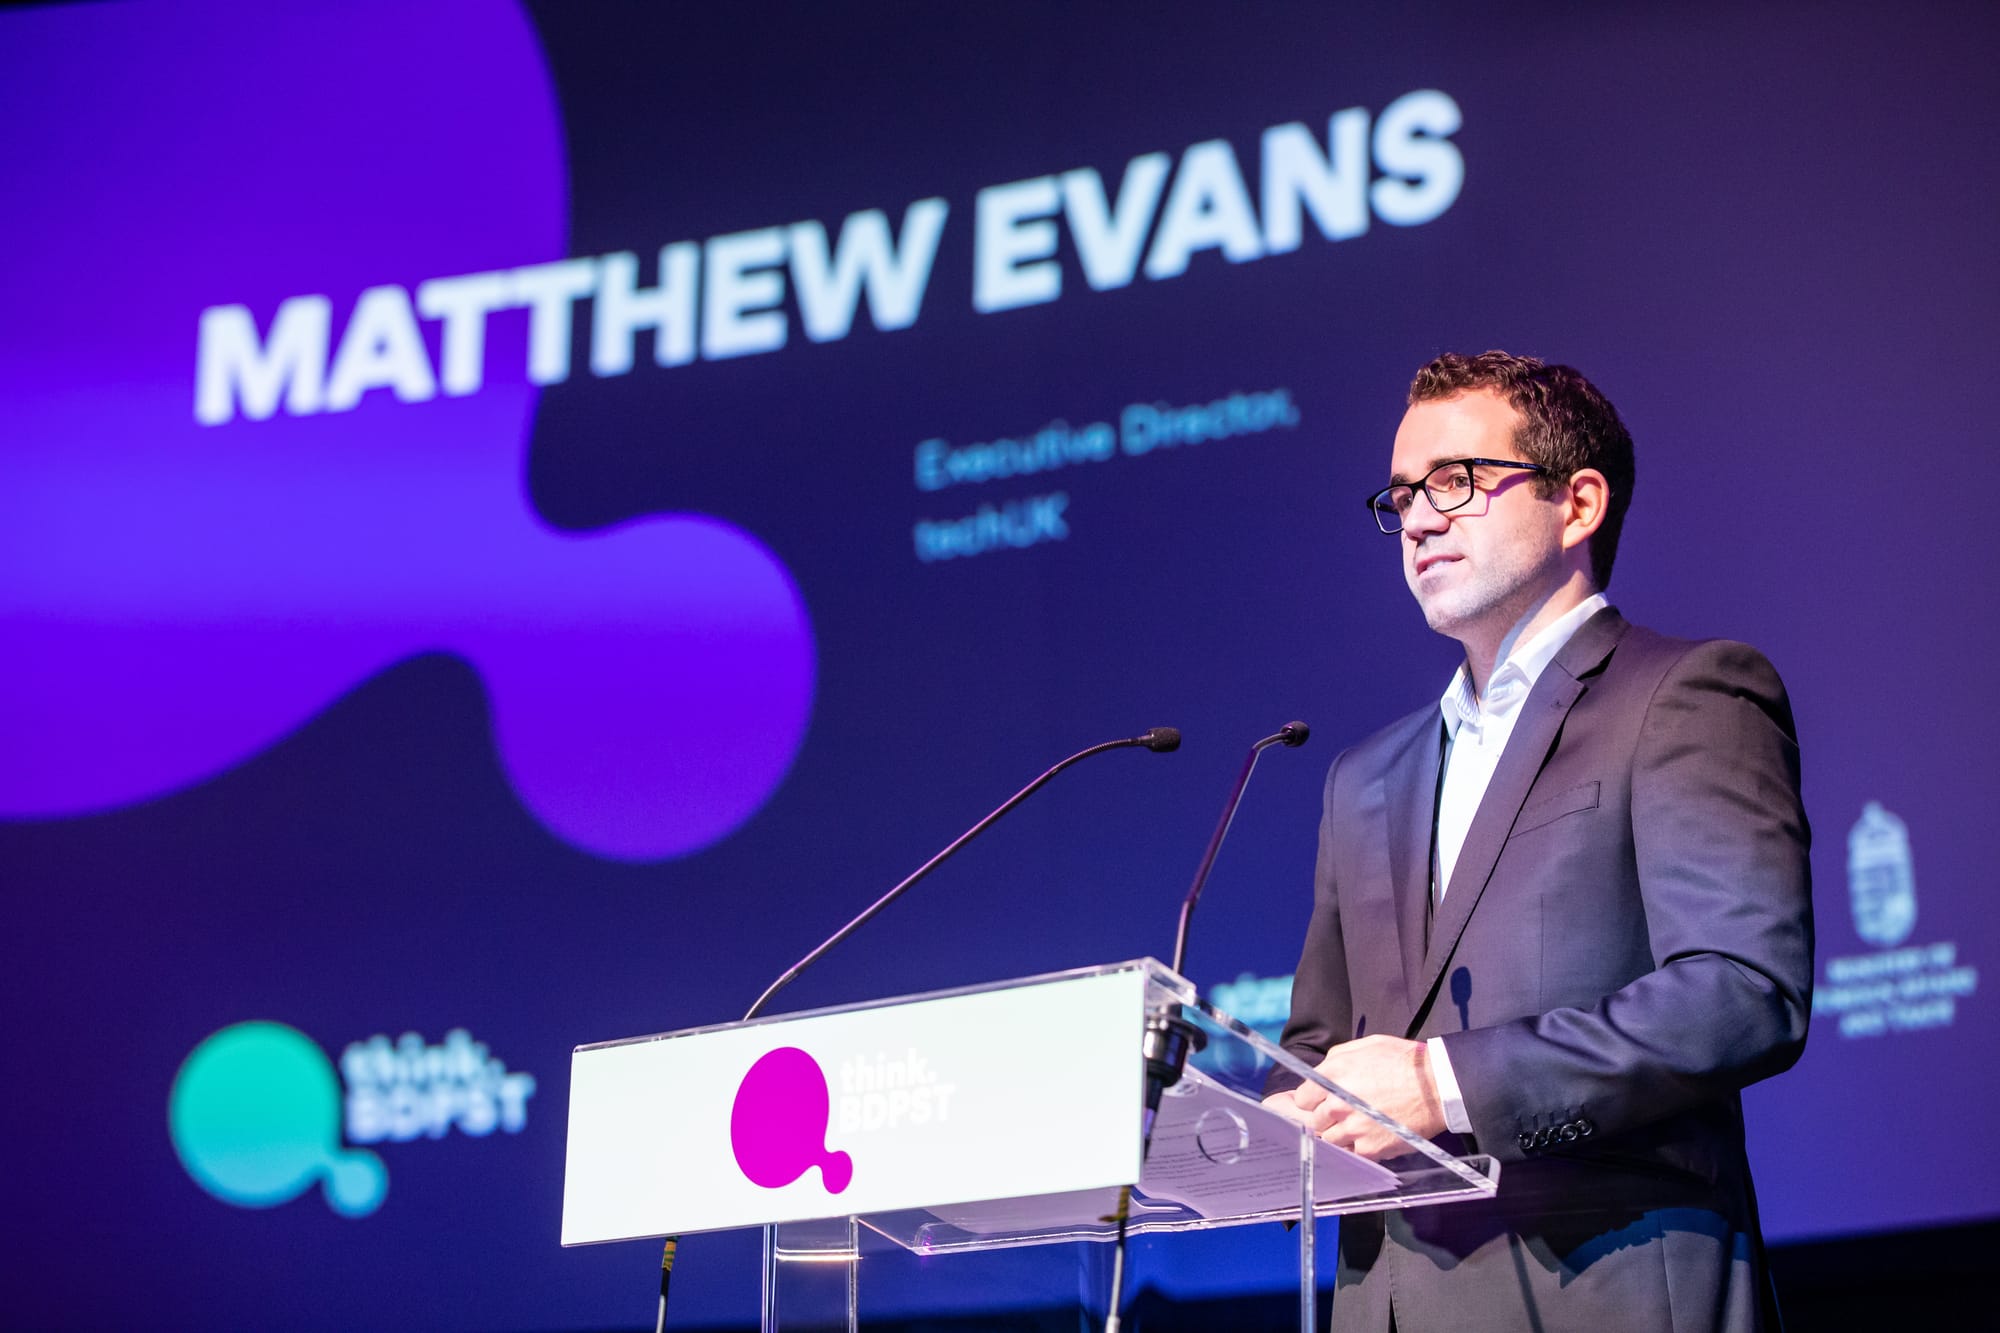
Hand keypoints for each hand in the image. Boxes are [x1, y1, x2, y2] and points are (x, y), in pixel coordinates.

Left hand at [1283, 1035, 1445, 1160]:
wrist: (1437, 1085)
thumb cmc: (1404, 1062)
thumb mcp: (1366, 1046)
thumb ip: (1337, 1058)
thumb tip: (1324, 1070)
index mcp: (1332, 1075)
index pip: (1302, 1099)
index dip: (1312, 1100)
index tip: (1321, 1102)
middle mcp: (1337, 1103)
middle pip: (1314, 1121)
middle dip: (1327, 1117)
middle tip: (1345, 1113)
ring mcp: (1352, 1128)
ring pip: (1330, 1140)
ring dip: (1341, 1134)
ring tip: (1360, 1125)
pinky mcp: (1369, 1148)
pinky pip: (1352, 1153)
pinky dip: (1360, 1147)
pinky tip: (1372, 1135)